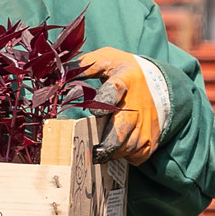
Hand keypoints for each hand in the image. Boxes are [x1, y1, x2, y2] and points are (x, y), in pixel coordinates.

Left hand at [78, 47, 159, 165]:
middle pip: (121, 129)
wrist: (157, 82)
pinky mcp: (151, 137)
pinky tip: (116, 149)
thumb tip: (57, 75)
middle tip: (92, 152)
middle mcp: (138, 103)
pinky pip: (137, 155)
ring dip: (112, 152)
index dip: (104, 102)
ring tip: (99, 151)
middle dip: (107, 143)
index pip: (114, 91)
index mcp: (124, 80)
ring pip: (128, 146)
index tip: (95, 112)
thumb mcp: (104, 60)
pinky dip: (125, 156)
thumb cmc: (122, 72)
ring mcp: (147, 123)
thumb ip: (81, 66)